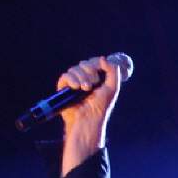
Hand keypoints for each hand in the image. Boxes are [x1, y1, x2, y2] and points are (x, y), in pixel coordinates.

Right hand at [57, 55, 125, 174]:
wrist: (89, 119)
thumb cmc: (101, 107)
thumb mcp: (113, 88)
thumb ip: (113, 71)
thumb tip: (102, 58)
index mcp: (96, 78)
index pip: (94, 62)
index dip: (96, 64)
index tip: (99, 72)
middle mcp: (84, 79)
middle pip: (84, 64)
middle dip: (89, 72)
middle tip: (93, 84)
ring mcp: (74, 83)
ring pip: (75, 69)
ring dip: (81, 77)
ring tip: (86, 89)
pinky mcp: (64, 89)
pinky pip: (65, 76)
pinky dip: (71, 79)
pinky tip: (76, 87)